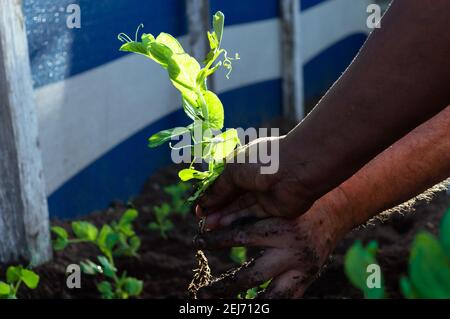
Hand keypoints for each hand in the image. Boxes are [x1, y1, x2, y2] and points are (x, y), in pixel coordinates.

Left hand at [194, 192, 348, 297]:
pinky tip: (250, 307)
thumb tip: (209, 222)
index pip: (241, 236)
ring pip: (270, 297)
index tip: (196, 241)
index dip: (216, 240)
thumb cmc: (296, 203)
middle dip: (225, 286)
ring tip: (222, 307)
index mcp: (282, 227)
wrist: (334, 212)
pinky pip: (287, 300)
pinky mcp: (308, 280)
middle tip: (203, 292)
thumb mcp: (272, 203)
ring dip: (245, 305)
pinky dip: (268, 305)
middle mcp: (292, 251)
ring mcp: (302, 270)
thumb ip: (243, 213)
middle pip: (252, 275)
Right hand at [197, 136, 321, 226]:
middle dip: (216, 208)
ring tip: (208, 226)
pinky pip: (252, 216)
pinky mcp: (273, 208)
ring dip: (223, 217)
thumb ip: (218, 189)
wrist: (296, 170)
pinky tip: (222, 226)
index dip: (211, 194)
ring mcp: (264, 193)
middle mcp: (254, 177)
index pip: (224, 180)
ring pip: (240, 208)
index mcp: (245, 162)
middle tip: (201, 220)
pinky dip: (236, 221)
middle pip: (231, 196)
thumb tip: (203, 203)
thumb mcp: (233, 171)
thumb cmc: (263, 162)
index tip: (199, 207)